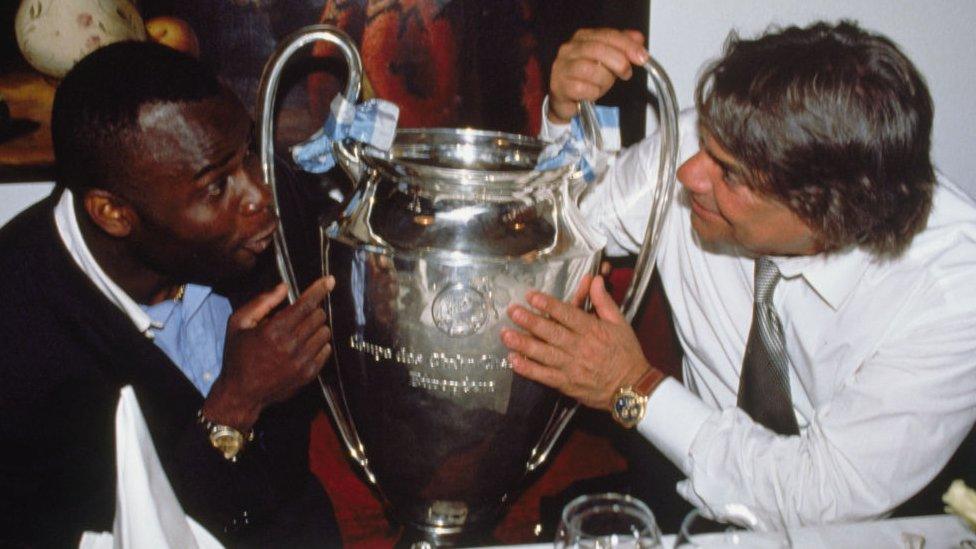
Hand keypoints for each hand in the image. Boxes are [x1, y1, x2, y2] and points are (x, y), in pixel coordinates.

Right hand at [202, 276, 334, 429]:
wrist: (241, 394)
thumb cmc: (237, 355)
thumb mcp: (239, 323)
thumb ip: (262, 302)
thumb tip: (285, 287)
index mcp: (273, 330)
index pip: (305, 304)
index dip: (319, 289)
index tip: (330, 280)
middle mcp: (291, 345)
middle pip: (319, 316)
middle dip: (312, 311)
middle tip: (300, 315)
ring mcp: (302, 362)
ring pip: (325, 333)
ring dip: (316, 328)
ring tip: (301, 332)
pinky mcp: (308, 374)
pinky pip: (326, 350)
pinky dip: (319, 344)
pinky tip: (304, 347)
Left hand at [500, 275, 655, 409]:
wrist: (632, 388)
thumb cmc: (626, 353)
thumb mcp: (620, 323)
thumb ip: (604, 301)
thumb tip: (594, 279)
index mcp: (592, 330)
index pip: (567, 314)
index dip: (548, 305)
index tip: (531, 296)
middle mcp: (580, 348)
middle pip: (551, 333)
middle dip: (530, 321)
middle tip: (512, 311)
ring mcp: (571, 367)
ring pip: (544, 354)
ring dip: (523, 344)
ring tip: (505, 334)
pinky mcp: (566, 384)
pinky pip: (544, 376)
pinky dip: (528, 369)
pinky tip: (513, 360)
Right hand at [548, 28, 649, 123]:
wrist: (566, 100)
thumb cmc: (587, 78)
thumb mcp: (608, 60)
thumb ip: (622, 47)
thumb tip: (638, 38)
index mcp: (582, 37)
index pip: (608, 35)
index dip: (627, 45)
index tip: (642, 57)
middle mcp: (569, 49)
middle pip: (598, 49)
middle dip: (618, 62)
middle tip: (627, 73)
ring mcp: (562, 67)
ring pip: (591, 70)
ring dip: (604, 81)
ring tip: (602, 85)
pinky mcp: (559, 86)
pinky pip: (583, 88)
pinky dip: (593, 93)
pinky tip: (591, 94)